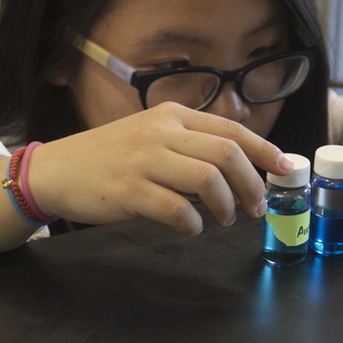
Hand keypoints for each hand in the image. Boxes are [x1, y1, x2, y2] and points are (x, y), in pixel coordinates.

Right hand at [28, 102, 289, 235]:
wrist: (57, 170)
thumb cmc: (110, 156)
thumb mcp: (151, 134)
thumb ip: (189, 142)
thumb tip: (240, 162)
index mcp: (172, 115)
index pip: (231, 129)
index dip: (264, 150)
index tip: (285, 169)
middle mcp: (161, 131)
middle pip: (227, 154)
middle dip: (252, 184)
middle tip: (257, 207)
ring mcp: (144, 160)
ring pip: (208, 179)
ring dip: (226, 206)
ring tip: (225, 219)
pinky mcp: (129, 190)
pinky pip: (177, 209)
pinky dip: (193, 224)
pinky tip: (192, 227)